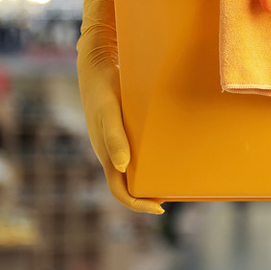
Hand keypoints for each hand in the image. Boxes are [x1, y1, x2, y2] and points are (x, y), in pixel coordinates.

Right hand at [77, 0, 163, 214]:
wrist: (96, 62)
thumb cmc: (102, 88)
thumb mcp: (109, 111)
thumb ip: (114, 137)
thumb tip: (120, 167)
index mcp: (105, 154)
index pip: (119, 191)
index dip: (137, 204)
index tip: (160, 208)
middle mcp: (110, 152)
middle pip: (127, 183)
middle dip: (148, 192)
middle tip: (174, 191)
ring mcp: (114, 140)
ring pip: (131, 168)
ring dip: (149, 175)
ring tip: (174, 173)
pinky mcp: (121, 127)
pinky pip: (134, 150)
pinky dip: (148, 157)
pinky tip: (164, 148)